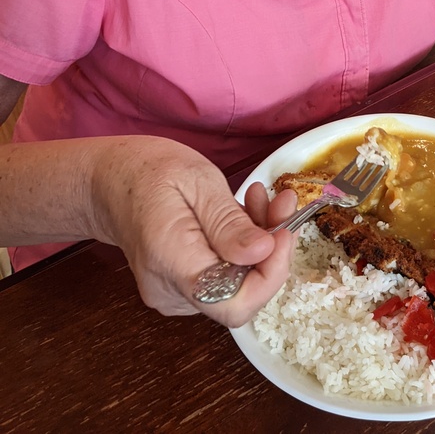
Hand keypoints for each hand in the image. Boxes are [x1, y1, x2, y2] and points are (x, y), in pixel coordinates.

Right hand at [90, 136, 296, 326]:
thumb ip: (228, 222)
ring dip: (261, 243)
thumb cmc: (148, 172)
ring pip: (238, 284)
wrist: (109, 182)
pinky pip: (225, 276)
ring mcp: (174, 294)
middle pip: (242, 295)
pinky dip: (243, 247)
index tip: (283, 232)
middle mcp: (170, 291)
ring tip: (259, 198)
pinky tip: (242, 214)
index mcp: (171, 260)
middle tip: (280, 201)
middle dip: (272, 249)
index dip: (270, 275)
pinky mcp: (182, 288)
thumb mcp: (196, 180)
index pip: (232, 304)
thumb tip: (263, 252)